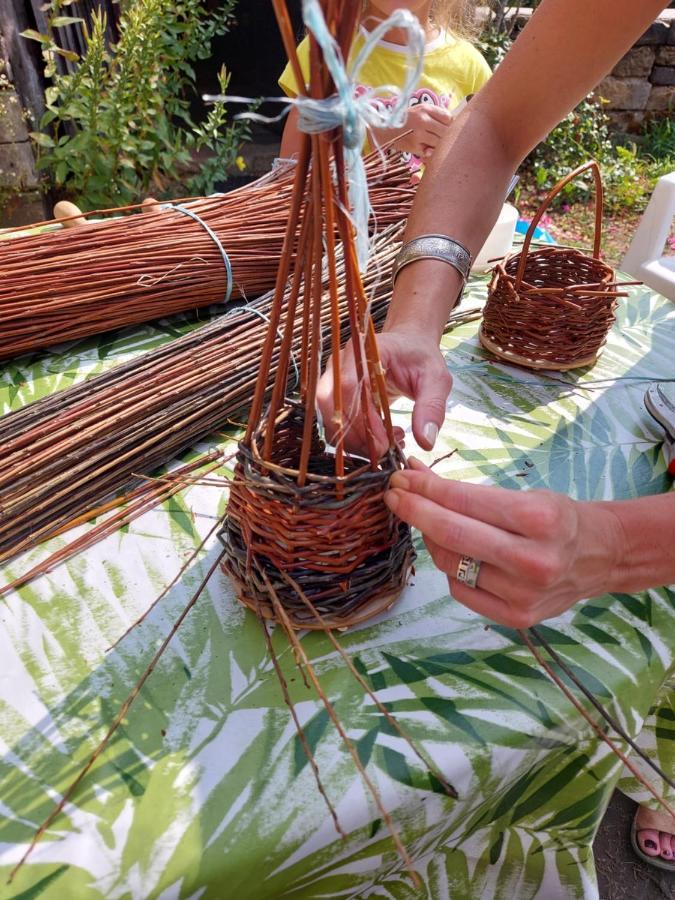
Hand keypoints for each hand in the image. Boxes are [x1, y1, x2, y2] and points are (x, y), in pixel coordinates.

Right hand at [316, 329, 451, 456]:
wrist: (408, 347)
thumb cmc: (420, 358)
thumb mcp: (436, 379)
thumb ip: (432, 407)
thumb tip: (425, 442)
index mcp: (364, 352)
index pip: (348, 387)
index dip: (362, 420)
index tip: (385, 444)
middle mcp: (340, 364)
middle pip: (330, 405)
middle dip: (355, 436)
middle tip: (386, 451)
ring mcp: (333, 380)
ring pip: (329, 418)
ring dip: (355, 441)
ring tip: (389, 444)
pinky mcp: (335, 397)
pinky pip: (335, 424)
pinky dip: (355, 440)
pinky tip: (381, 440)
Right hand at [371, 104, 453, 159]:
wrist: (384, 130)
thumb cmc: (405, 119)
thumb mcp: (420, 109)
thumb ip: (437, 113)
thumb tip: (454, 122)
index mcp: (425, 109)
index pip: (449, 118)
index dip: (450, 124)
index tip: (447, 127)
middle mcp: (422, 121)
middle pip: (446, 132)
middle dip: (447, 136)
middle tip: (442, 138)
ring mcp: (418, 135)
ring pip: (440, 143)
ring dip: (440, 146)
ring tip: (434, 144)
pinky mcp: (415, 147)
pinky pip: (431, 153)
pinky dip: (432, 153)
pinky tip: (427, 149)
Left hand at [384, 459, 624, 627]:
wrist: (600, 557)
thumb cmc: (558, 518)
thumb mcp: (525, 494)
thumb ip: (470, 490)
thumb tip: (416, 475)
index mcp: (540, 519)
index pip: (465, 501)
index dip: (426, 488)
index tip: (403, 477)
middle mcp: (534, 560)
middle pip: (452, 535)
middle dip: (415, 510)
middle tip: (394, 494)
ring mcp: (524, 594)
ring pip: (450, 564)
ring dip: (430, 538)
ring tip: (429, 521)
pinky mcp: (517, 617)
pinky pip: (460, 590)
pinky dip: (449, 567)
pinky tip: (453, 552)